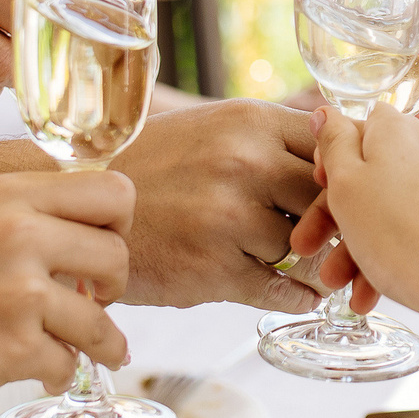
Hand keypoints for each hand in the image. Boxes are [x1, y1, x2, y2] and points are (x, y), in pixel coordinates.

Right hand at [0, 168, 133, 416]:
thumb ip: (24, 215)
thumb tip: (94, 229)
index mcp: (8, 194)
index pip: (113, 190)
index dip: (117, 225)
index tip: (97, 250)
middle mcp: (20, 232)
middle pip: (117, 255)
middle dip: (111, 288)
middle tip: (87, 304)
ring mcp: (18, 291)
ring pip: (101, 319)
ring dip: (95, 343)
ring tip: (78, 351)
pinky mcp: (13, 347)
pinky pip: (69, 364)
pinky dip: (56, 375)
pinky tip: (35, 374)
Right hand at [113, 98, 327, 309]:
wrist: (75, 204)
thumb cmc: (149, 166)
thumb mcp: (212, 129)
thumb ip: (271, 141)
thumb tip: (339, 160)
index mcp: (249, 122)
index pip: (331, 147)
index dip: (341, 175)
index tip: (343, 193)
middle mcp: (244, 163)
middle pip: (326, 199)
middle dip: (328, 223)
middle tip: (330, 239)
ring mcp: (229, 217)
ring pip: (300, 247)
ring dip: (296, 259)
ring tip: (283, 259)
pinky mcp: (215, 269)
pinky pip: (281, 289)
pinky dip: (294, 295)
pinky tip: (294, 292)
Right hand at [293, 106, 418, 323]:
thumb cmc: (400, 235)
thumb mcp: (347, 185)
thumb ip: (333, 143)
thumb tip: (326, 112)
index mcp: (397, 127)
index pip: (354, 132)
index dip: (330, 166)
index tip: (317, 197)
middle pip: (373, 174)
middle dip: (338, 219)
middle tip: (310, 251)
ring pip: (395, 205)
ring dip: (362, 245)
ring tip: (343, 288)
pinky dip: (398, 250)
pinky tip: (375, 291)